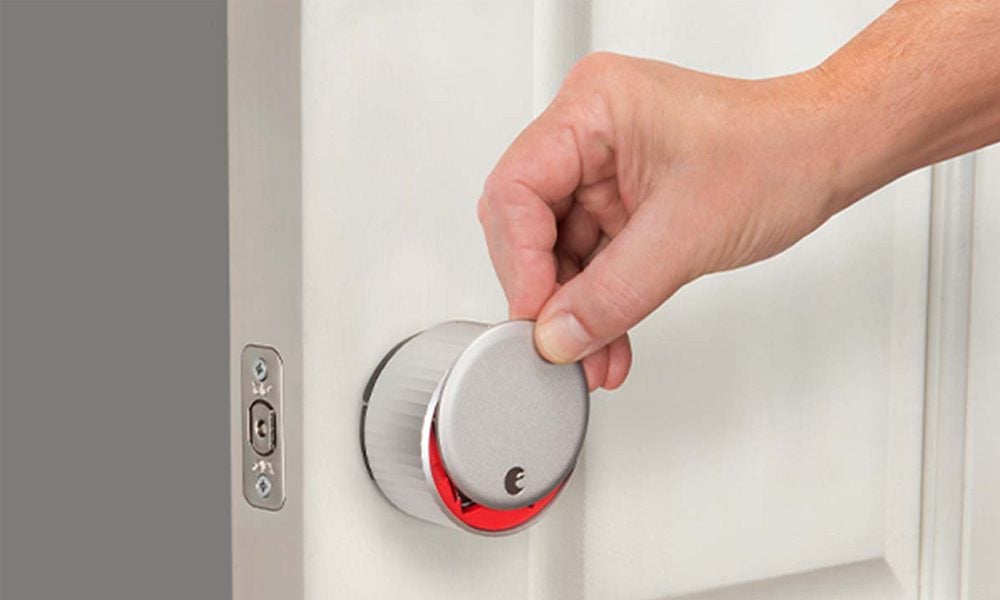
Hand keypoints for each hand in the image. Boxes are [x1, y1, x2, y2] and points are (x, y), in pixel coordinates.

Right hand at [478, 53, 842, 389]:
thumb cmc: (778, 153)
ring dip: (574, 309)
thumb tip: (557, 336)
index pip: (517, 190)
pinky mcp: (622, 199)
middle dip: (545, 292)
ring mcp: (604, 167)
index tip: (536, 316)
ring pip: (557, 251)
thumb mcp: (686, 234)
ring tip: (589, 354)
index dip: (519, 262)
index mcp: (592, 108)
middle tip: (556, 341)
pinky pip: (591, 258)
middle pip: (527, 224)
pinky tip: (606, 339)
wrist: (827, 155)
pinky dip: (598, 301)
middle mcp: (589, 132)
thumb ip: (612, 294)